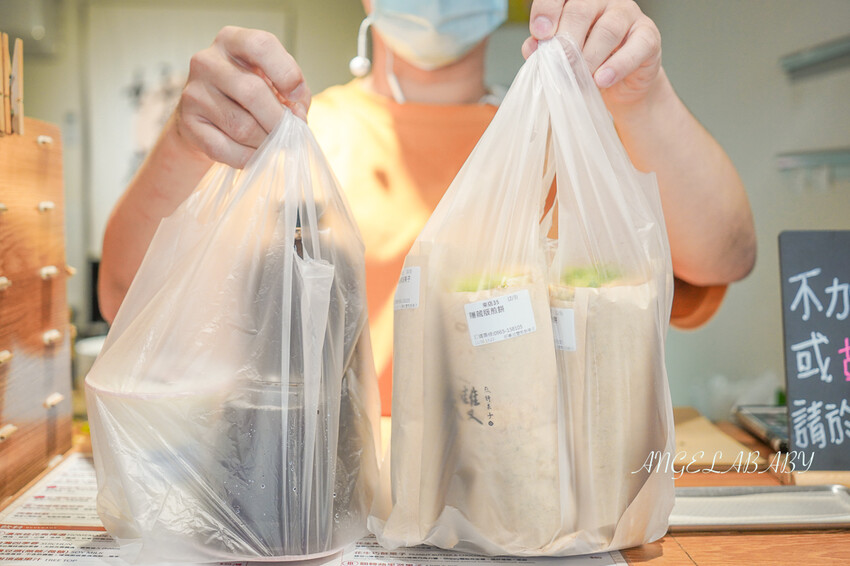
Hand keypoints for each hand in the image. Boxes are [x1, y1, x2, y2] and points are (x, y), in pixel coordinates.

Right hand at [175, 26, 310, 167]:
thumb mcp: (273, 83)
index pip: (261, 45)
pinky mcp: (187, 124)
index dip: (287, 73)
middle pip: (253, 92)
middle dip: (279, 120)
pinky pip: (225, 149)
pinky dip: (248, 158)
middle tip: (290, 134)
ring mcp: (193, 92)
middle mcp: (207, 61)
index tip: (296, 97)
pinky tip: (254, 154)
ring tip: (272, 144)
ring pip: (242, 126)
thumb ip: (292, 94)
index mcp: (232, 41)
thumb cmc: (248, 98)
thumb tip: (297, 116)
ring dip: (266, 142)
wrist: (207, 119)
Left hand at [523, 0, 661, 105]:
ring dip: (590, 58)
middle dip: (566, 41)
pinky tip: (602, 79)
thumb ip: (545, 49)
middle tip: (559, 66)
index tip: (540, 34)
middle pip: (581, 10)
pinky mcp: (648, 36)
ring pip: (608, 29)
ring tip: (580, 79)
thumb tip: (531, 47)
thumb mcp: (561, 58)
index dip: (547, 10)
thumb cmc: (586, 66)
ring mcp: (628, 15)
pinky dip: (617, 66)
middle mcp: (603, 1)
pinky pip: (635, 46)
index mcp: (576, 1)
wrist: (618, 87)